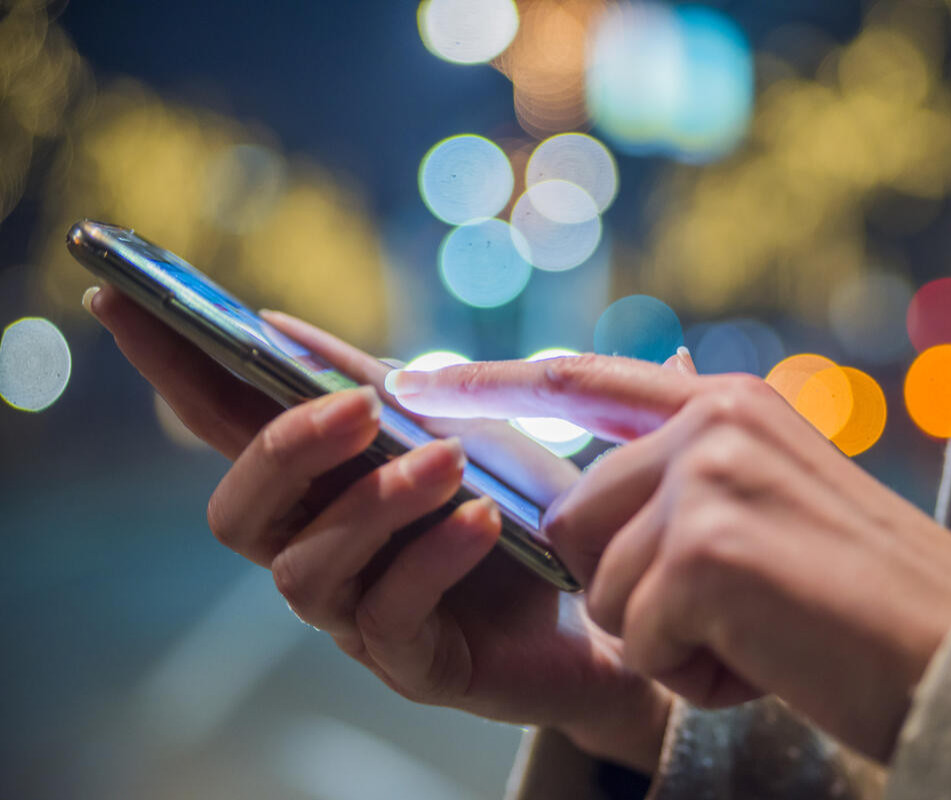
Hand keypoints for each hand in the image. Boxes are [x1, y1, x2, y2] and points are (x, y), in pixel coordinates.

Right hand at [85, 286, 671, 772]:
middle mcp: (317, 552)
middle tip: (359, 408)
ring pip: (305, 570)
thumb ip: (368, 382)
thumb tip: (273, 325)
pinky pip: (393, 615)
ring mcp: (357, 616)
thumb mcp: (452, 422)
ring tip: (450, 462)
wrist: (610, 590)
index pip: (222, 426)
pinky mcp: (414, 665)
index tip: (121, 295)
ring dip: (374, 503)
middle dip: (285, 454)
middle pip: (236, 515)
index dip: (168, 368)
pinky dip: (435, 557)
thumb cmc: (520, 503)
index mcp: (318, 488)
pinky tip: (486, 522)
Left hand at [387, 354, 950, 761]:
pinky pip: (641, 635)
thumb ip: (693, 477)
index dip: (499, 386)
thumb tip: (600, 478)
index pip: (591, 384)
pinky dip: (695, 671)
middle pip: (577, 518)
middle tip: (730, 612)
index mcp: (730, 407)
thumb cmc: (866, 599)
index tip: (415, 381)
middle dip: (631, 589)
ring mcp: (709, 479)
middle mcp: (714, 425)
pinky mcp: (708, 548)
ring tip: (759, 634)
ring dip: (669, 636)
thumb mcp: (779, 506)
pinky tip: (767, 658)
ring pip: (603, 585)